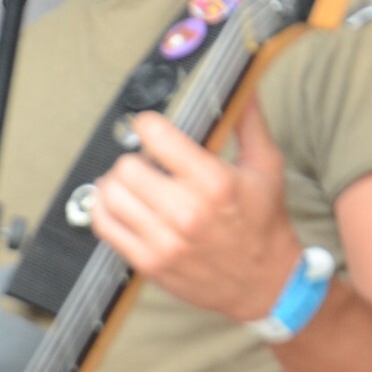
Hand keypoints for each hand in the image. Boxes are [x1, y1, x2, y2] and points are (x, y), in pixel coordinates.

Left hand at [89, 102, 300, 322]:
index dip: (148, 126)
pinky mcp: (149, 262)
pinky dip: (105, 211)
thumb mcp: (265, 167)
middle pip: (126, 166)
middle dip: (134, 159)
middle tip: (147, 164)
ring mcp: (165, 241)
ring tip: (133, 185)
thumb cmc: (264, 224)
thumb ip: (249, 122)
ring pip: (111, 195)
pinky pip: (105, 226)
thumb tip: (242, 86)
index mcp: (215, 183)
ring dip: (117, 184)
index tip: (151, 129)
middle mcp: (187, 213)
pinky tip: (121, 206)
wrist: (266, 285)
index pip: (156, 136)